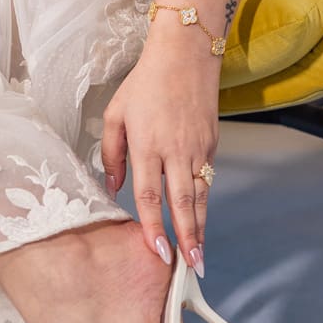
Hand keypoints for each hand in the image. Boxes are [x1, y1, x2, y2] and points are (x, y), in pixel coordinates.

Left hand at [101, 27, 219, 273]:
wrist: (185, 54)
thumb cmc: (145, 83)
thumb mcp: (116, 114)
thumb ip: (111, 154)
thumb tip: (111, 187)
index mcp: (147, 143)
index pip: (150, 195)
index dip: (154, 227)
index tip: (158, 253)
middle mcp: (175, 149)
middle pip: (181, 202)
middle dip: (186, 238)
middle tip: (189, 267)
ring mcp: (197, 148)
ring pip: (200, 195)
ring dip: (200, 228)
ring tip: (199, 256)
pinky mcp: (211, 144)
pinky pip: (206, 180)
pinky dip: (204, 204)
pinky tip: (200, 224)